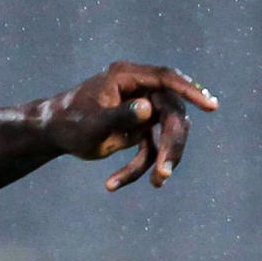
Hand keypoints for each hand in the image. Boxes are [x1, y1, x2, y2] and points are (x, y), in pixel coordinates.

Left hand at [39, 62, 218, 189]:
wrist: (50, 133)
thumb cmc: (68, 122)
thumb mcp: (93, 122)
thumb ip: (120, 115)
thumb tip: (148, 109)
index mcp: (128, 76)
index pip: (167, 79)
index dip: (191, 90)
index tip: (211, 105)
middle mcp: (139, 89)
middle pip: (172, 113)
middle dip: (171, 143)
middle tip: (165, 171)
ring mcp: (141, 108)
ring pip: (166, 134)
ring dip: (162, 159)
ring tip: (157, 182)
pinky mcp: (139, 128)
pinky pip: (150, 149)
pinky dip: (139, 168)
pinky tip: (113, 184)